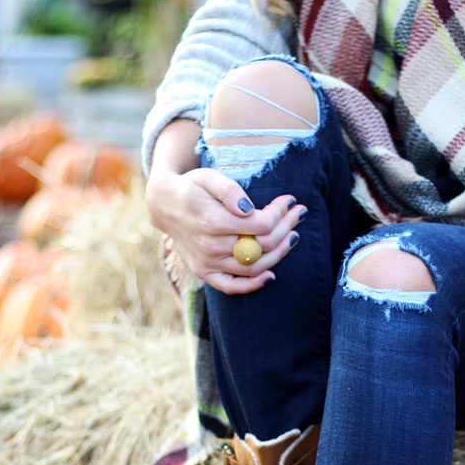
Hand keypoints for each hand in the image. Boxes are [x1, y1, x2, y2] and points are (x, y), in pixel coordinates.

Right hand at [145, 167, 305, 294]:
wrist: (165, 206)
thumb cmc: (192, 188)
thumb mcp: (208, 177)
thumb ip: (229, 190)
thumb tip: (248, 209)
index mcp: (214, 221)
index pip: (261, 224)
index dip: (280, 213)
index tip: (289, 200)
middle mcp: (211, 246)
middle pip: (261, 245)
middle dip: (285, 228)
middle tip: (299, 214)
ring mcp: (208, 263)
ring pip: (253, 266)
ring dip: (279, 253)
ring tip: (294, 237)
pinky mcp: (205, 273)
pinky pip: (231, 287)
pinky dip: (252, 285)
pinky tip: (271, 276)